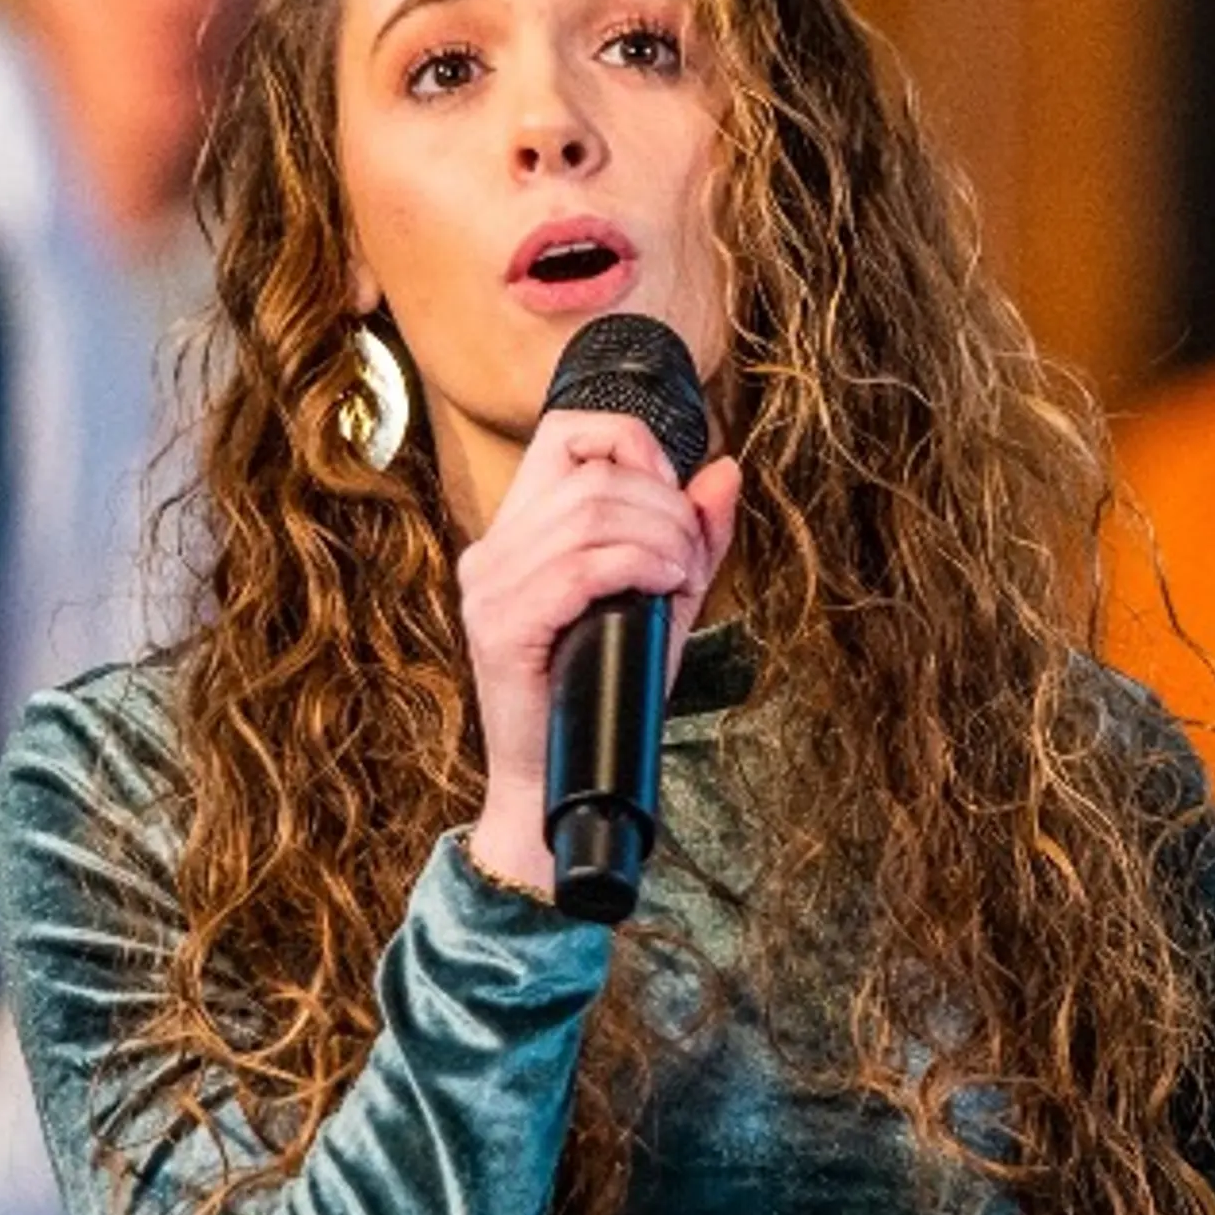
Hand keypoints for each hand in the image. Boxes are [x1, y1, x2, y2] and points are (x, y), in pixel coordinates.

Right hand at [453, 411, 742, 894]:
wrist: (557, 782)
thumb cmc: (605, 691)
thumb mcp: (662, 601)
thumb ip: (691, 537)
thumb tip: (724, 471)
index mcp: (518, 530)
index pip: (564, 433)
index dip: (632, 445)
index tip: (673, 496)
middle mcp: (493, 550)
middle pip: (592, 474)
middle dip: (665, 506)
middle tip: (690, 558)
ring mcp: (489, 587)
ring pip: (589, 512)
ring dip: (660, 537)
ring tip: (681, 578)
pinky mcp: (500, 627)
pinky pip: (579, 567)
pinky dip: (636, 566)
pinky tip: (662, 589)